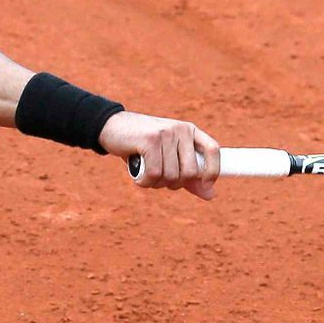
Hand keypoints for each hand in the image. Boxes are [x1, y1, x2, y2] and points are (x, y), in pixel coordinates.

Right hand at [98, 110, 220, 199]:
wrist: (110, 127)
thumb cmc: (141, 146)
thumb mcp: (167, 158)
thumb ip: (189, 177)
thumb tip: (210, 195)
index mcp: (189, 131)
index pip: (213, 150)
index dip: (212, 171)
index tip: (203, 185)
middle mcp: (181, 129)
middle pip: (190, 172)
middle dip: (174, 184)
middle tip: (158, 177)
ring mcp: (166, 133)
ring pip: (171, 176)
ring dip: (156, 184)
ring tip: (145, 173)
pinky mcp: (150, 140)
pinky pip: (155, 174)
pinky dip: (145, 182)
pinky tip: (138, 177)